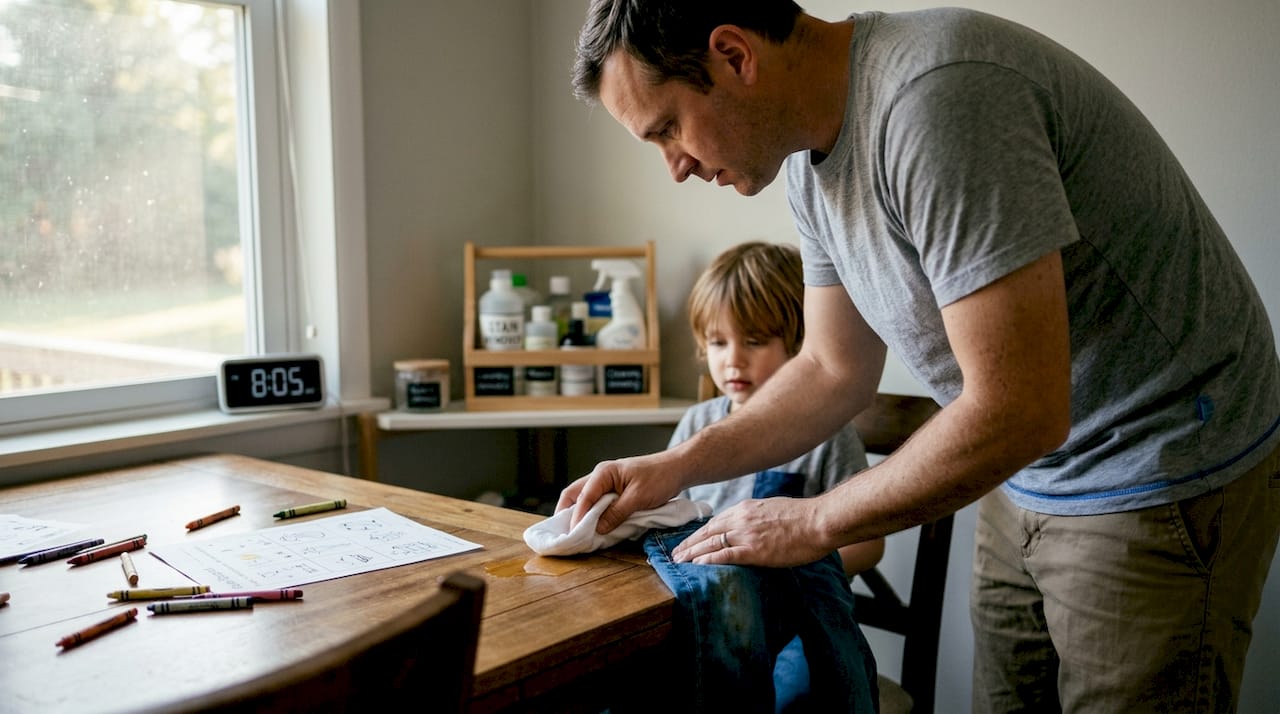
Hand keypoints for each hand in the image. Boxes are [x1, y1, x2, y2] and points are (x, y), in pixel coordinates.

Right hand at [556, 454, 683, 533]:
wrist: (677, 469)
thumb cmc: (660, 477)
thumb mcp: (638, 497)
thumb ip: (617, 513)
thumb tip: (598, 529)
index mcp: (603, 473)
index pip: (583, 496)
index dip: (576, 517)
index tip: (573, 535)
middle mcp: (600, 477)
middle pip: (575, 495)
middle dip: (567, 514)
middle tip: (565, 535)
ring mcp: (606, 484)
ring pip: (584, 500)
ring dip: (580, 516)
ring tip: (577, 535)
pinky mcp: (614, 492)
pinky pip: (597, 504)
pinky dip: (593, 516)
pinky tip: (594, 529)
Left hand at [670, 497, 833, 567]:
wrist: (819, 521)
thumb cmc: (803, 517)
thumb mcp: (772, 509)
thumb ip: (756, 517)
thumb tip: (750, 526)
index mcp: (745, 509)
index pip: (714, 522)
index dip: (699, 534)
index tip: (689, 542)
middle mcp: (741, 519)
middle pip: (707, 533)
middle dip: (688, 544)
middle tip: (674, 555)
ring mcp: (746, 534)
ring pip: (711, 544)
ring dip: (692, 554)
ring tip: (679, 563)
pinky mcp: (754, 550)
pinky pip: (725, 556)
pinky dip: (708, 561)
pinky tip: (697, 566)